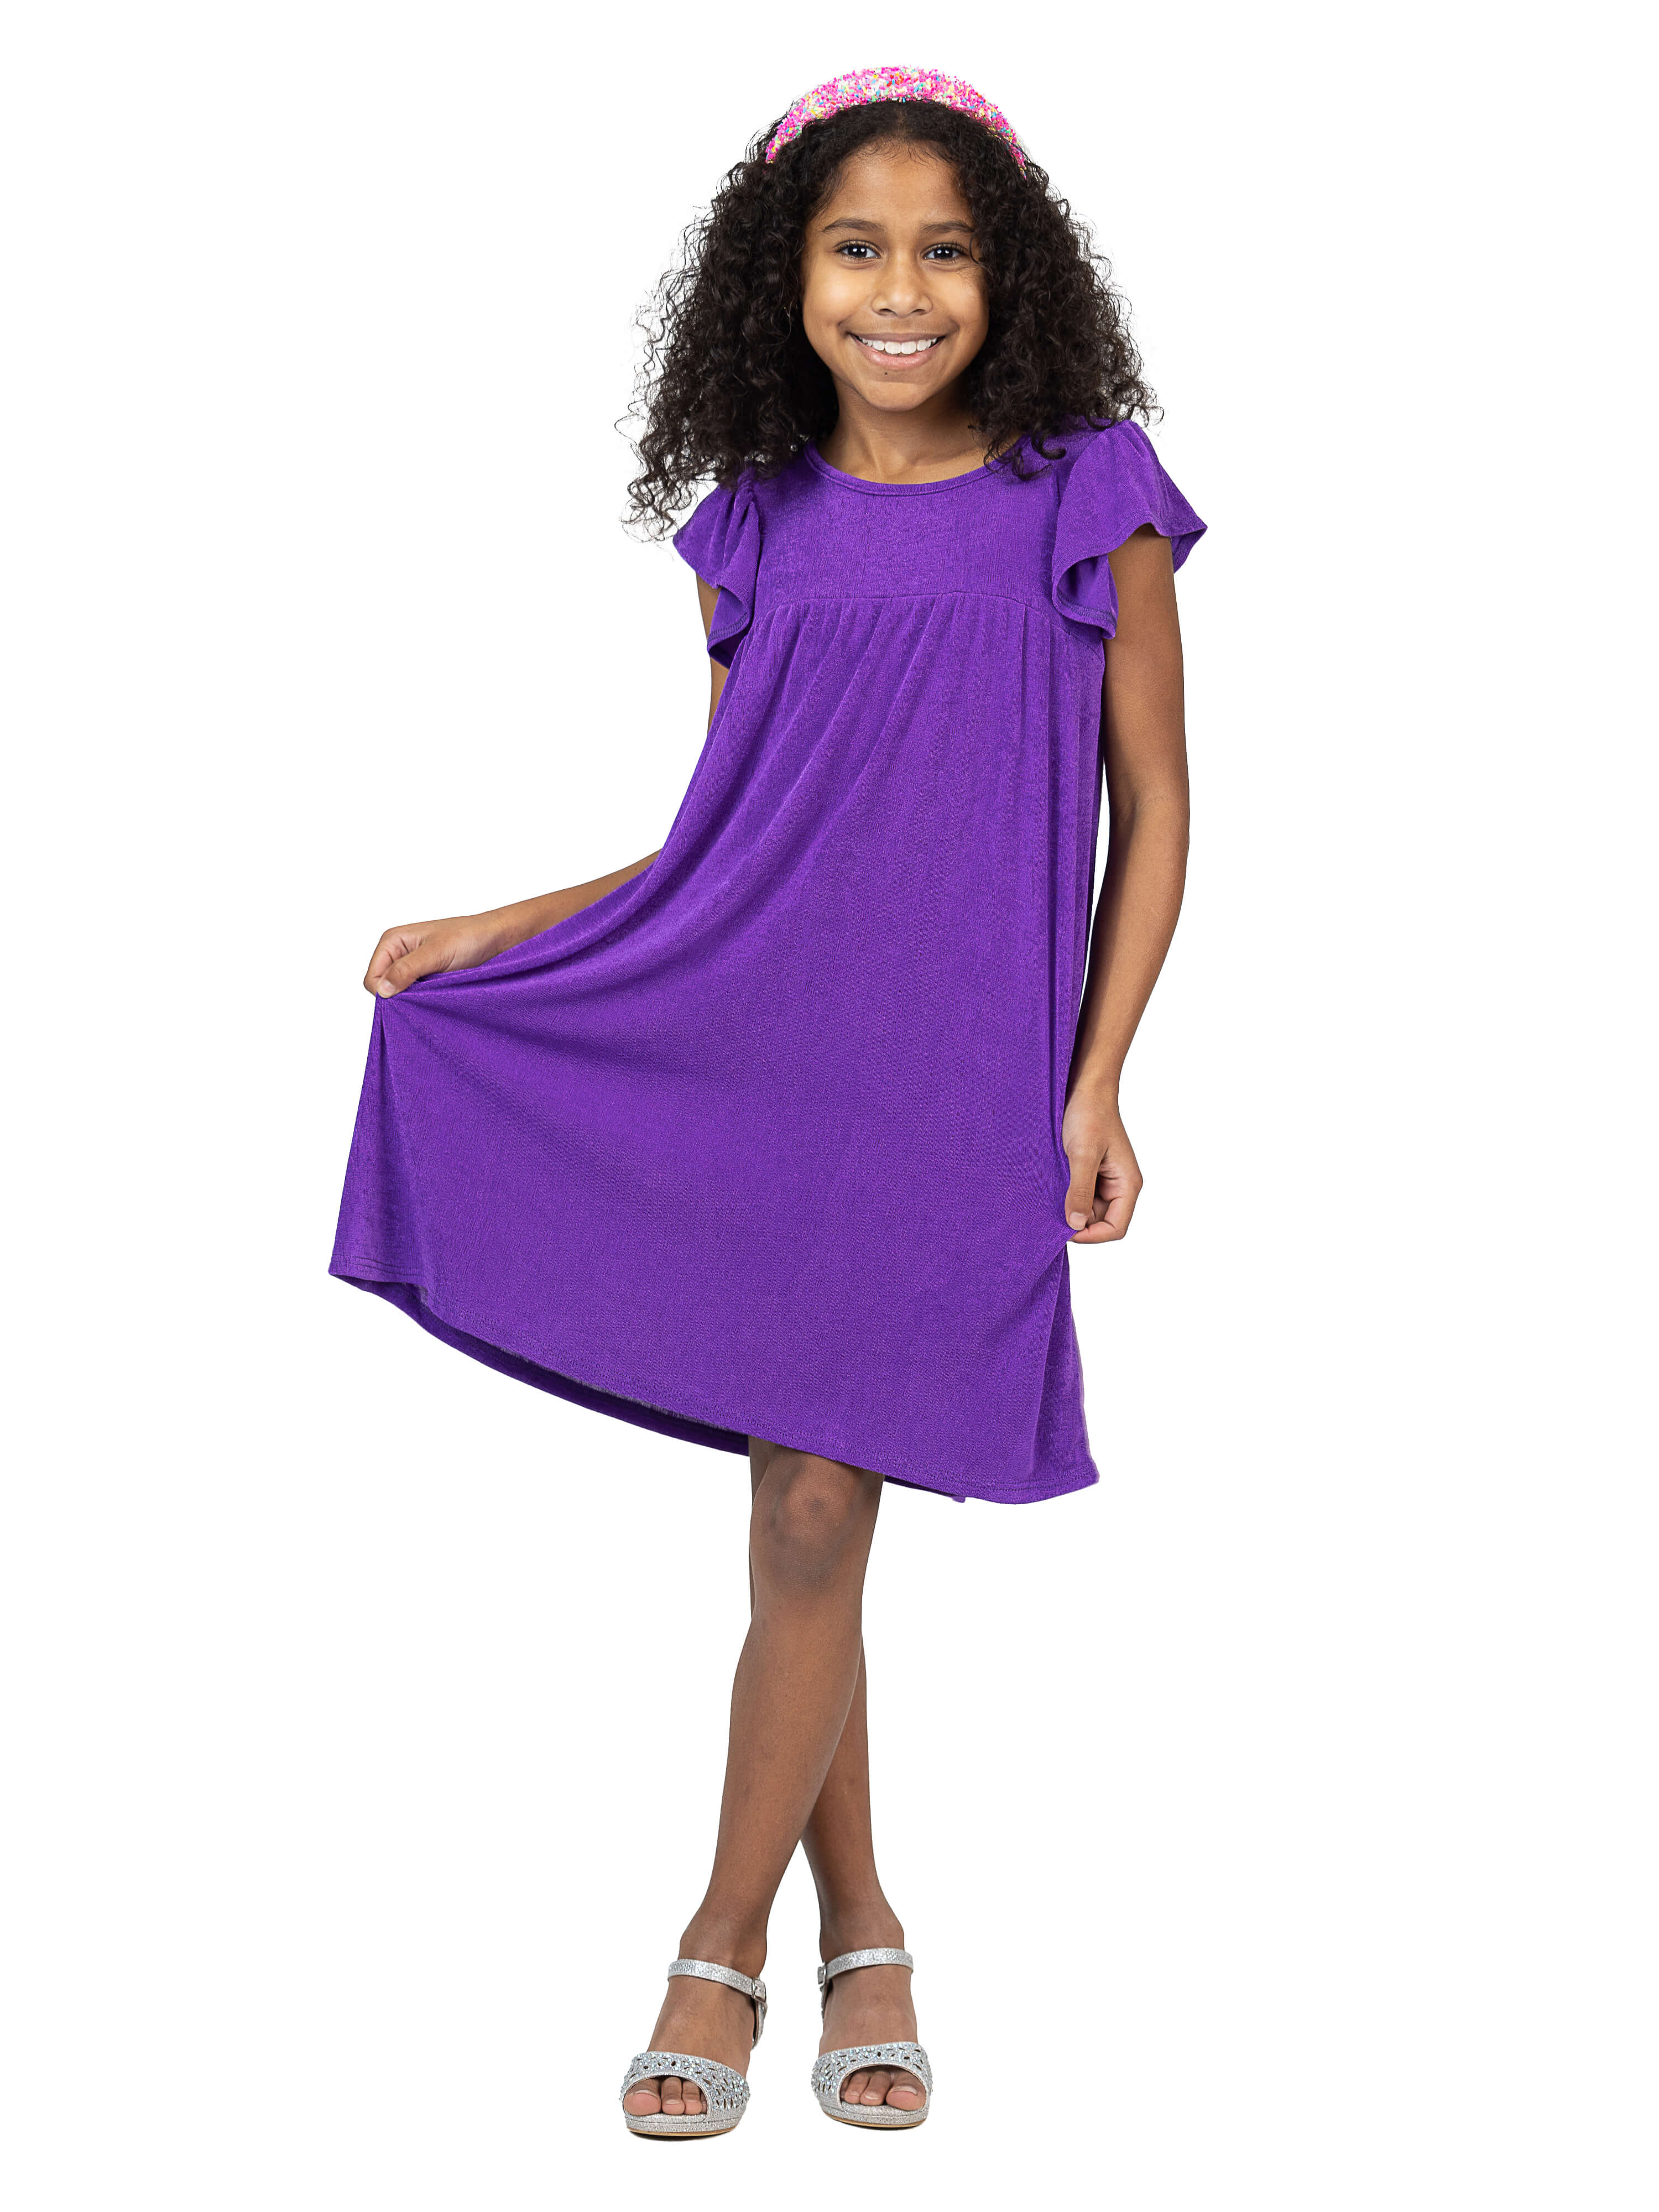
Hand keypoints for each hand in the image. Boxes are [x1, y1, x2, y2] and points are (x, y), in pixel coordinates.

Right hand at [363, 913, 506, 996]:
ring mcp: (412, 968)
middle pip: (383, 988)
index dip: (386, 991)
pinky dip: (424, 1000)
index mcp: (392, 941)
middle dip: (400, 996)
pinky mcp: (426, 979)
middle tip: (427, 994)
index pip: (372, 978)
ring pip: (400, 995)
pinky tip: (439, 995)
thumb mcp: (436, 953)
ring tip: (436, 993)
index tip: (411, 994)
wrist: (495, 938)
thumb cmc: (468, 937)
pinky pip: (415, 997)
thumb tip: (383, 990)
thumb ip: (407, 969)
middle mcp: (398, 954)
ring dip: (415, 999)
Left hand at [1060, 1093, 1142, 1242]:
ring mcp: (1103, 1180)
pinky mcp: (1088, 1173)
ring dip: (1068, 1207)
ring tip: (1049, 1198)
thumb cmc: (1089, 1115)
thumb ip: (1081, 1190)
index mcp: (1127, 1184)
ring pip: (1086, 1210)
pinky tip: (1050, 1188)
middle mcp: (1118, 1186)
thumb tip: (1075, 1224)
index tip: (1065, 1229)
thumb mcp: (1083, 1154)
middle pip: (1099, 1222)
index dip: (1092, 1235)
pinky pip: (1078, 1194)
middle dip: (1077, 1222)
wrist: (1083, 1088)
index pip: (1116, 1227)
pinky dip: (1064, 1196)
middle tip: (1050, 1214)